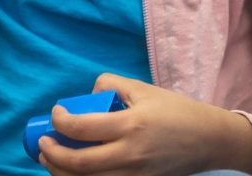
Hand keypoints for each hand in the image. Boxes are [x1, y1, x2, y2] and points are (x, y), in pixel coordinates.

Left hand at [36, 74, 251, 175]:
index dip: (61, 121)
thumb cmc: (176, 111)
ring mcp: (135, 174)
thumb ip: (111, 85)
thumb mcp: (143, 89)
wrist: (208, 140)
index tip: (55, 113)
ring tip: (51, 160)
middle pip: (79, 163)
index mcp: (132, 124)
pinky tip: (73, 172)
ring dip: (61, 172)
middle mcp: (130, 154)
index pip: (83, 127)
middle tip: (43, 143)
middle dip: (53, 154)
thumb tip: (84, 96)